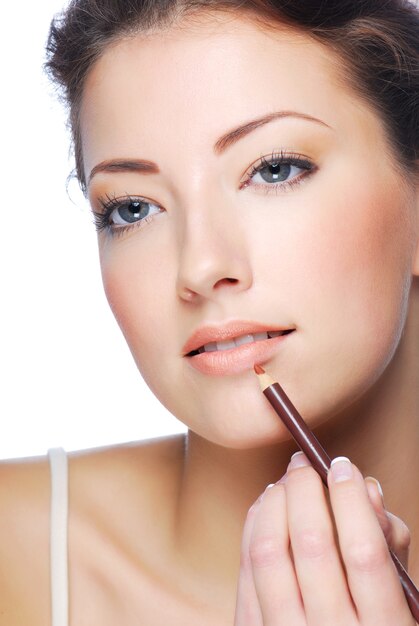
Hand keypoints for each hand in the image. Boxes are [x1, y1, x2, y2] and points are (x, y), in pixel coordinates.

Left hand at [234, 453, 413, 624]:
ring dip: (274, 503)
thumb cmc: (373, 623)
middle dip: (304, 488)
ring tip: (284, 481)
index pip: (363, 551)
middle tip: (304, 461)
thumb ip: (388, 543)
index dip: (350, 499)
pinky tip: (266, 505)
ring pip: (269, 553)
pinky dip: (254, 526)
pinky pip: (246, 569)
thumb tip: (365, 486)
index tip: (342, 465)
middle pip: (311, 543)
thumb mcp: (402, 595)